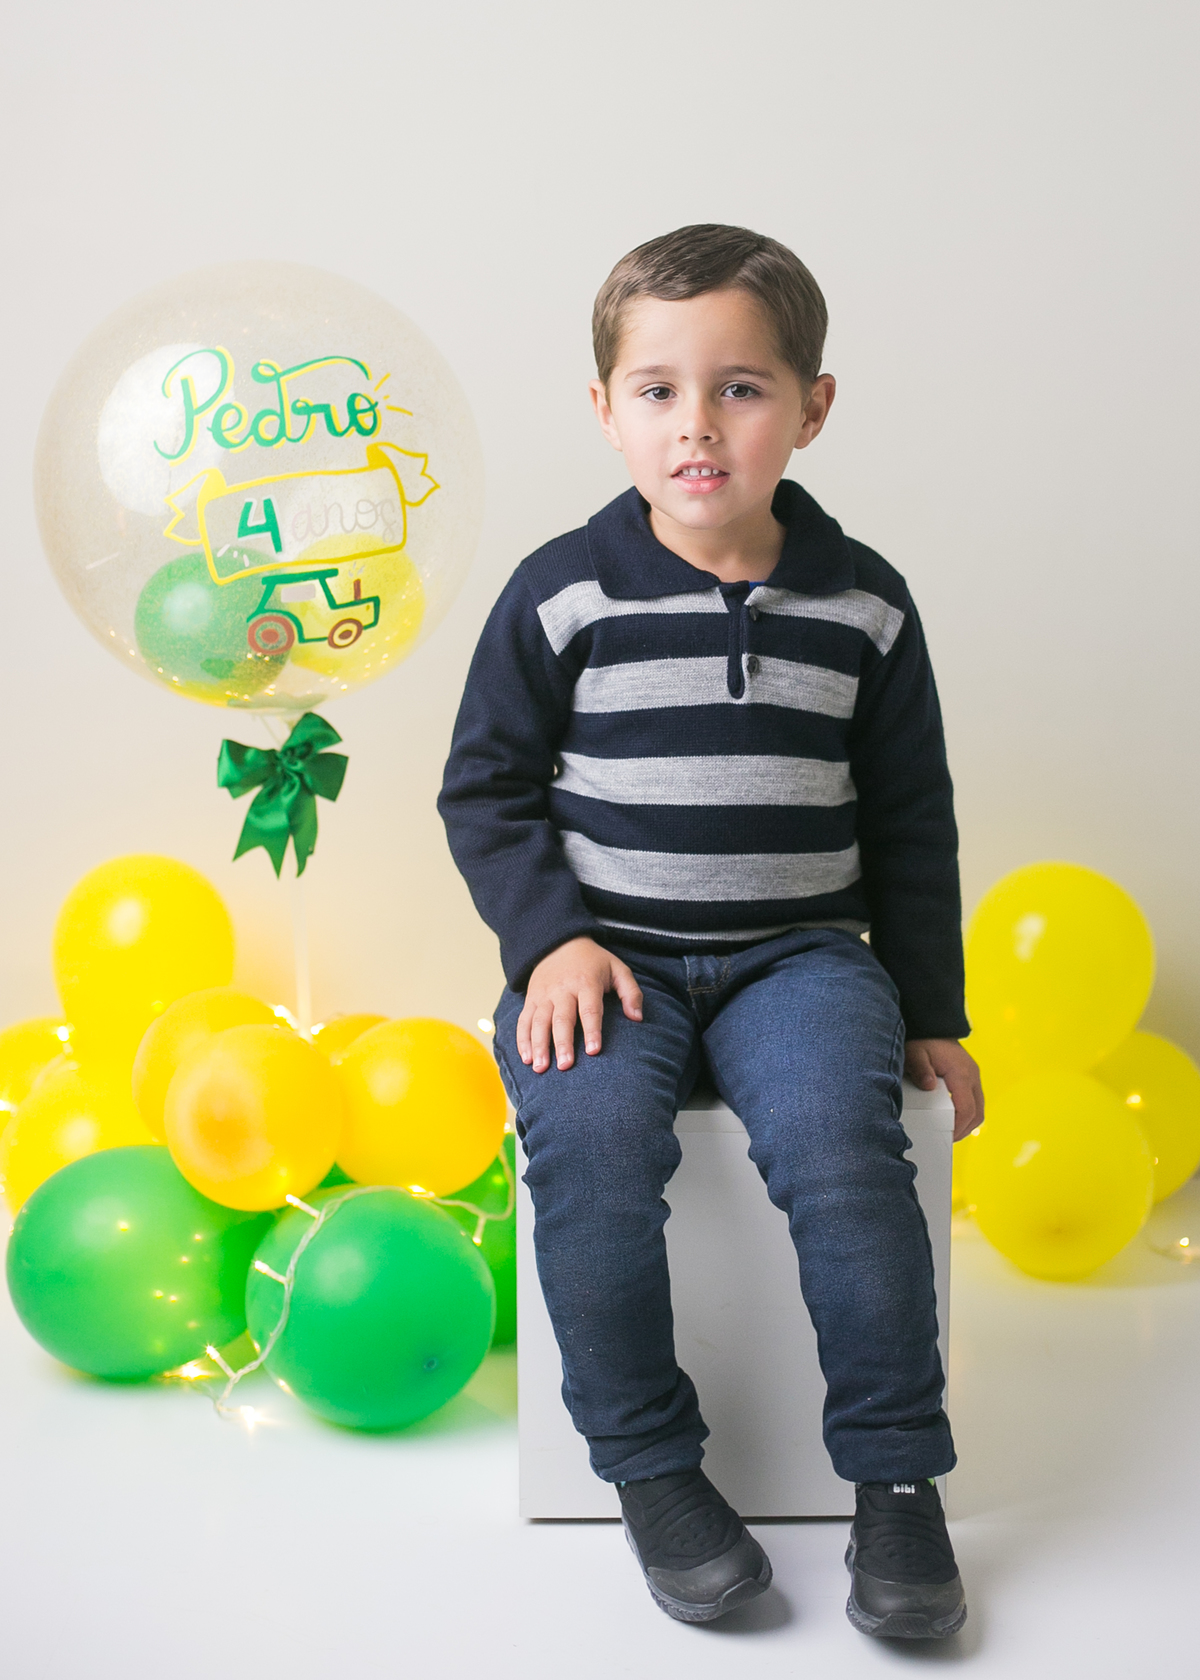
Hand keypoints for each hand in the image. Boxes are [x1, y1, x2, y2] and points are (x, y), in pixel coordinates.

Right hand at [517, 937, 643, 1072]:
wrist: (559, 943)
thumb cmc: (593, 961)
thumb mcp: (618, 969)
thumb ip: (630, 993)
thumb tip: (637, 1018)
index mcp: (586, 983)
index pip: (589, 1010)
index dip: (592, 1030)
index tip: (594, 1051)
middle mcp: (562, 990)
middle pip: (562, 1019)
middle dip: (562, 1043)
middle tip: (565, 1066)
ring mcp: (544, 995)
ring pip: (539, 1021)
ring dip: (538, 1045)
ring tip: (540, 1068)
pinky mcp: (530, 998)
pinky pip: (524, 1020)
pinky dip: (522, 1039)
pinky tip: (526, 1058)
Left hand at [905, 1038, 983, 1140]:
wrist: (931, 1026)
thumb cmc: (922, 1041)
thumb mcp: (915, 1053)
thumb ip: (920, 1069)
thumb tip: (928, 1086)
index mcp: (961, 1072)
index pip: (967, 1108)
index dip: (958, 1127)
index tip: (946, 1136)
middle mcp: (972, 1075)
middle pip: (978, 1112)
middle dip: (964, 1129)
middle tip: (947, 1139)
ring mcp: (973, 1076)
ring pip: (979, 1108)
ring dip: (967, 1123)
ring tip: (949, 1132)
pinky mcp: (970, 1077)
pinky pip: (974, 1101)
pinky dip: (966, 1113)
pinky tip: (952, 1119)